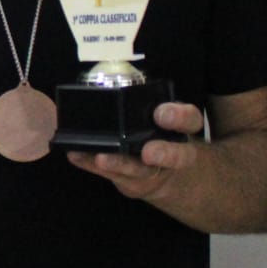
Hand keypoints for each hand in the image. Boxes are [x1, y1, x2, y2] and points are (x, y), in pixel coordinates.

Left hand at [65, 100, 209, 201]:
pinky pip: (113, 175)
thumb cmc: (162, 134)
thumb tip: (118, 85)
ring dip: (120, 165)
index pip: (190, 120)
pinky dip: (91, 164)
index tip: (161, 114)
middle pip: (176, 156)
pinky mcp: (133, 183)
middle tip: (148, 153)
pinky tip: (76, 155)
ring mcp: (153, 172)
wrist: (170, 173)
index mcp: (183, 130)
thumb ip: (152, 104)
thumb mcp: (166, 116)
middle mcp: (174, 153)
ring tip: (102, 158)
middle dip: (163, 154)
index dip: (178, 117)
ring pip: (141, 171)